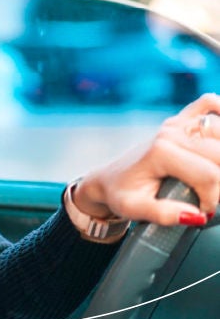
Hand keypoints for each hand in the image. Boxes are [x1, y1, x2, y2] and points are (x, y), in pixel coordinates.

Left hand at [73, 93, 219, 226]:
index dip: (212, 199)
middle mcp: (170, 133)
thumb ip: (163, 214)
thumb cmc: (121, 194)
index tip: (201, 211)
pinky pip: (208, 103)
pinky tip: (218, 138)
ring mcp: (176, 123)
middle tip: (208, 195)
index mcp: (161, 152)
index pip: (209, 176)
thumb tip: (196, 215)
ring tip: (212, 175)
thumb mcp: (134, 209)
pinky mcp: (180, 119)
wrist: (109, 179)